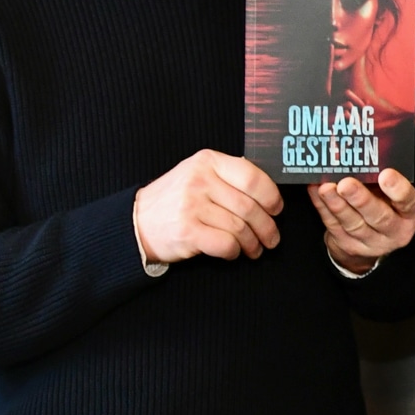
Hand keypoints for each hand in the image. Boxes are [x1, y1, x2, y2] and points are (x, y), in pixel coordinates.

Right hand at [135, 150, 282, 263]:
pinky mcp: (187, 231)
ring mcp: (192, 205)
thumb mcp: (198, 174)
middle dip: (267, 227)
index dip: (271, 196)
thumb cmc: (175, 200)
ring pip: (240, 227)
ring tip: (255, 249)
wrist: (137, 222)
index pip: (252, 176)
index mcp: (207, 161)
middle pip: (249, 206)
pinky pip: (226, 244)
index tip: (276, 209)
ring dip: (253, 243)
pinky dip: (235, 251)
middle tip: (271, 238)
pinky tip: (233, 252)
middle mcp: (199, 180)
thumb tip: (268, 190)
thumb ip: (228, 175)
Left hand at [309, 168, 414, 273]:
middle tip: (346, 184)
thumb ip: (381, 177)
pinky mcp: (348, 246)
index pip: (408, 202)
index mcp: (410, 214)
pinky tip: (316, 191)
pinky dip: (323, 207)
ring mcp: (371, 242)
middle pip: (379, 217)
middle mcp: (394, 231)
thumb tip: (360, 151)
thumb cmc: (384, 204)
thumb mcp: (391, 192)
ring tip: (326, 188)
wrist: (371, 237)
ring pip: (353, 224)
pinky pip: (333, 226)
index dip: (398, 189)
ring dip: (337, 205)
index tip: (386, 174)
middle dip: (361, 200)